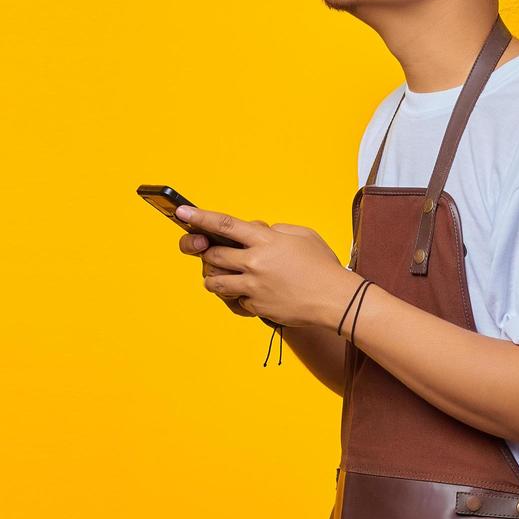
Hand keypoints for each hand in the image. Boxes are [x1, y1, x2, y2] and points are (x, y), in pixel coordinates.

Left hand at [175, 204, 356, 329]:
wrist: (336, 299)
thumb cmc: (322, 265)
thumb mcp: (302, 235)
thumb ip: (276, 231)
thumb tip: (260, 232)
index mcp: (265, 240)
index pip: (224, 224)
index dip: (200, 217)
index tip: (182, 212)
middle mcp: (255, 263)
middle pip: (213, 255)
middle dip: (208, 253)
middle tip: (211, 252)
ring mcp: (253, 287)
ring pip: (215, 281)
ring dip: (214, 277)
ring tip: (224, 275)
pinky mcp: (256, 306)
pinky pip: (236, 300)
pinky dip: (239, 296)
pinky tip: (255, 293)